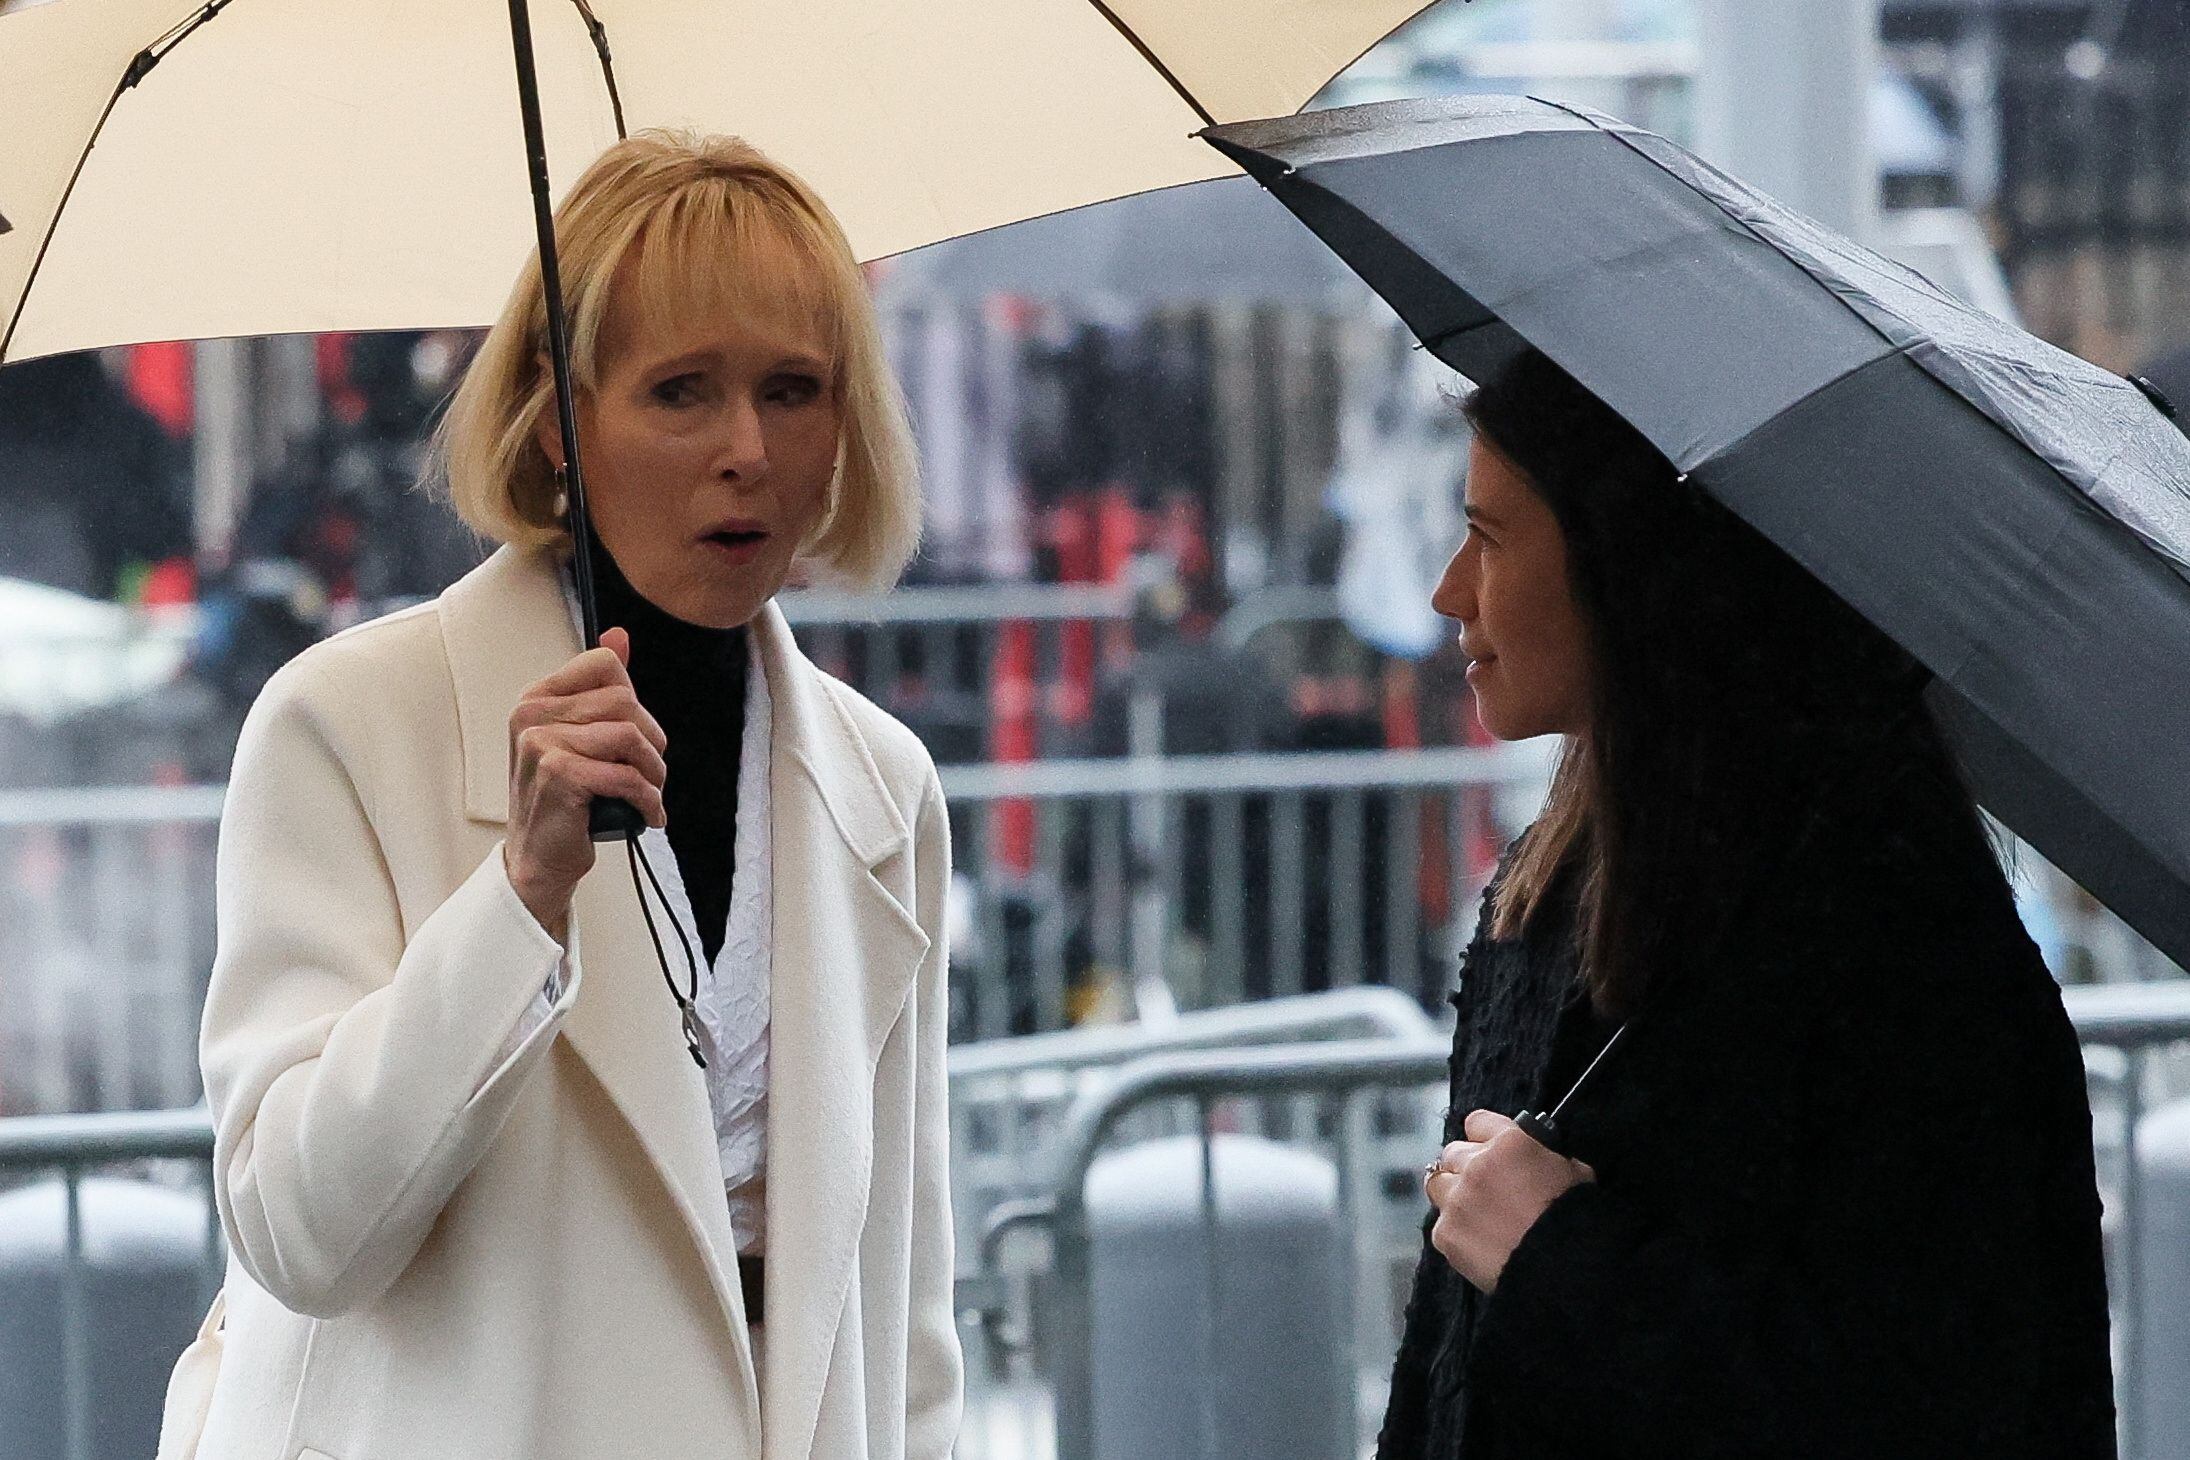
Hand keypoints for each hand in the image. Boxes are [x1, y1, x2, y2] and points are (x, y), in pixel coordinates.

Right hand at [503, 626, 667, 938]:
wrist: (537, 859)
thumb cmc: (563, 801)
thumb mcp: (581, 739)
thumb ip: (600, 688)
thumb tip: (619, 635)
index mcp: (537, 699)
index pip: (605, 664)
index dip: (634, 703)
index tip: (633, 739)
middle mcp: (532, 716)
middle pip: (625, 701)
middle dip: (652, 742)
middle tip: (650, 774)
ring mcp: (540, 743)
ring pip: (630, 736)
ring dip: (653, 773)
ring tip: (648, 794)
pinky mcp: (557, 774)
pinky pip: (627, 776)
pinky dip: (648, 800)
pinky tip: (647, 815)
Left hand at [1425, 1110, 1595, 1293]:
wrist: (1567, 1270)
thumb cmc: (1577, 1220)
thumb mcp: (1574, 1172)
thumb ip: (1545, 1156)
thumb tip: (1538, 1157)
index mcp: (1509, 1143)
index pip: (1477, 1122)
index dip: (1484, 1137)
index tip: (1490, 1150)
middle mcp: (1476, 1165)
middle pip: (1452, 1153)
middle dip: (1467, 1167)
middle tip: (1487, 1188)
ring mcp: (1457, 1199)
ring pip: (1438, 1184)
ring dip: (1454, 1195)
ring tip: (1477, 1215)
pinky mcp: (1446, 1233)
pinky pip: (1441, 1225)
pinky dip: (1456, 1232)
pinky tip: (1478, 1243)